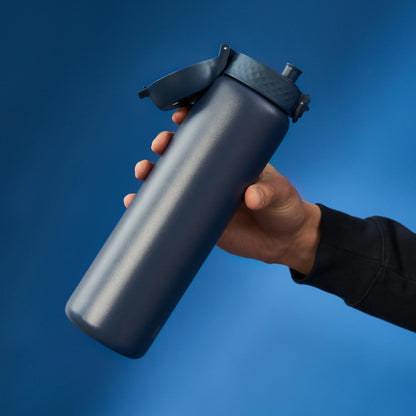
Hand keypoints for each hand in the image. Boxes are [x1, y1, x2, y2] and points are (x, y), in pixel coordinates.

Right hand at [124, 107, 320, 274]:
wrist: (284, 242)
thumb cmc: (286, 209)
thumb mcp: (281, 194)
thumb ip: (269, 193)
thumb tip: (250, 197)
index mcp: (233, 159)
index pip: (210, 134)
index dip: (192, 122)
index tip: (180, 116)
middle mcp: (215, 175)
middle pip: (183, 155)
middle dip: (166, 147)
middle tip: (160, 147)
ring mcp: (205, 197)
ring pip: (172, 180)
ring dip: (152, 173)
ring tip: (143, 172)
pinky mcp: (199, 220)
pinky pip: (171, 210)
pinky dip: (152, 206)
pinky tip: (135, 202)